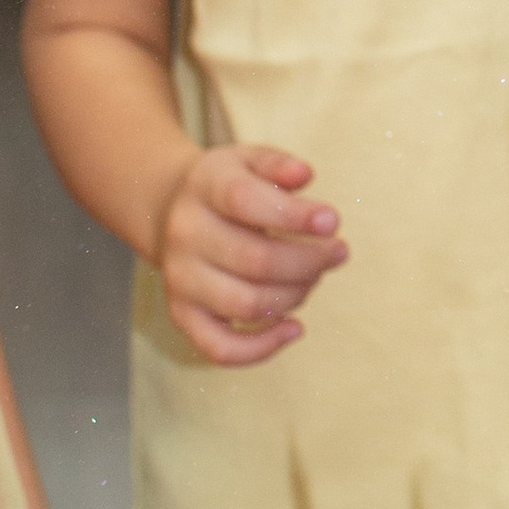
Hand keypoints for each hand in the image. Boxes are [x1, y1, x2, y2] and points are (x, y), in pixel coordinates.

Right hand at [154, 143, 346, 365]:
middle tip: (338, 253)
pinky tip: (295, 328)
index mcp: (205, 188)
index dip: (294, 215)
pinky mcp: (182, 314)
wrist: (169, 211)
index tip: (333, 221)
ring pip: (246, 304)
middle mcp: (185, 235)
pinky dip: (262, 348)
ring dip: (295, 296)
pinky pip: (219, 348)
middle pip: (255, 260)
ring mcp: (181, 279)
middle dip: (310, 262)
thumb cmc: (227, 187)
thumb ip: (277, 164)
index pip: (245, 201)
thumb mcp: (249, 160)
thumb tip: (304, 175)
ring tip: (313, 279)